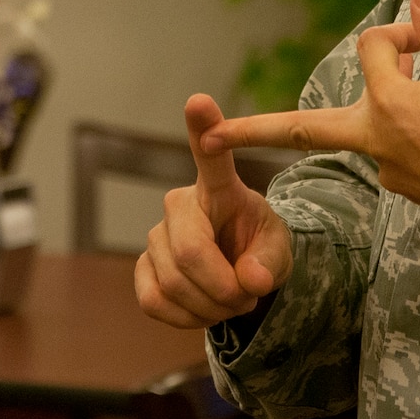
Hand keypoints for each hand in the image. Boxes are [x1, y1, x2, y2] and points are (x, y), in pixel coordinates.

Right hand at [134, 93, 293, 328]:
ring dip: (210, 307)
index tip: (199, 100)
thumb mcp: (278, 249)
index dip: (204, 129)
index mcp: (219, 188)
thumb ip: (270, 261)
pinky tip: (202, 309)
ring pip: (173, 283)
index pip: (211, 157)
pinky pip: (154, 301)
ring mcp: (155, 235)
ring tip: (230, 301)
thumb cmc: (258, 247)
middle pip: (189, 252)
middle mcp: (178, 203)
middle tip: (247, 298)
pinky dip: (185, 317)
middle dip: (223, 289)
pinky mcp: (141, 267)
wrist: (239, 273)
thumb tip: (251, 279)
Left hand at [203, 0, 419, 254]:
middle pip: (301, 127)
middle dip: (251, 129)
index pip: (373, 48)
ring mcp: (385, 170)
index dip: (402, 33)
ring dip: (376, 99)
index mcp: (390, 107)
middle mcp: (375, 141)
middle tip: (209, 135)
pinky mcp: (401, 188)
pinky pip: (390, 147)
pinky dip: (404, 126)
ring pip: (361, 126)